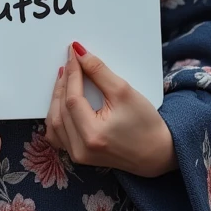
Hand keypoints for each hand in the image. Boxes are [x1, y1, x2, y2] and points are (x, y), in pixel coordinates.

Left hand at [45, 44, 176, 177]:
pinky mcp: (79, 155)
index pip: (73, 99)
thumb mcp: (124, 92)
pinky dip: (56, 116)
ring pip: (55, 123)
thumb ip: (99, 71)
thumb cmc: (145, 124)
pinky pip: (57, 135)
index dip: (72, 74)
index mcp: (93, 136)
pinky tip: (61, 101)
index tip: (73, 54)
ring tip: (64, 78)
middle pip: (61, 110)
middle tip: (69, 62)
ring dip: (56, 97)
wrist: (156, 152)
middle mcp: (81, 150)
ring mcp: (78, 156)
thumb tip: (80, 54)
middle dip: (63, 82)